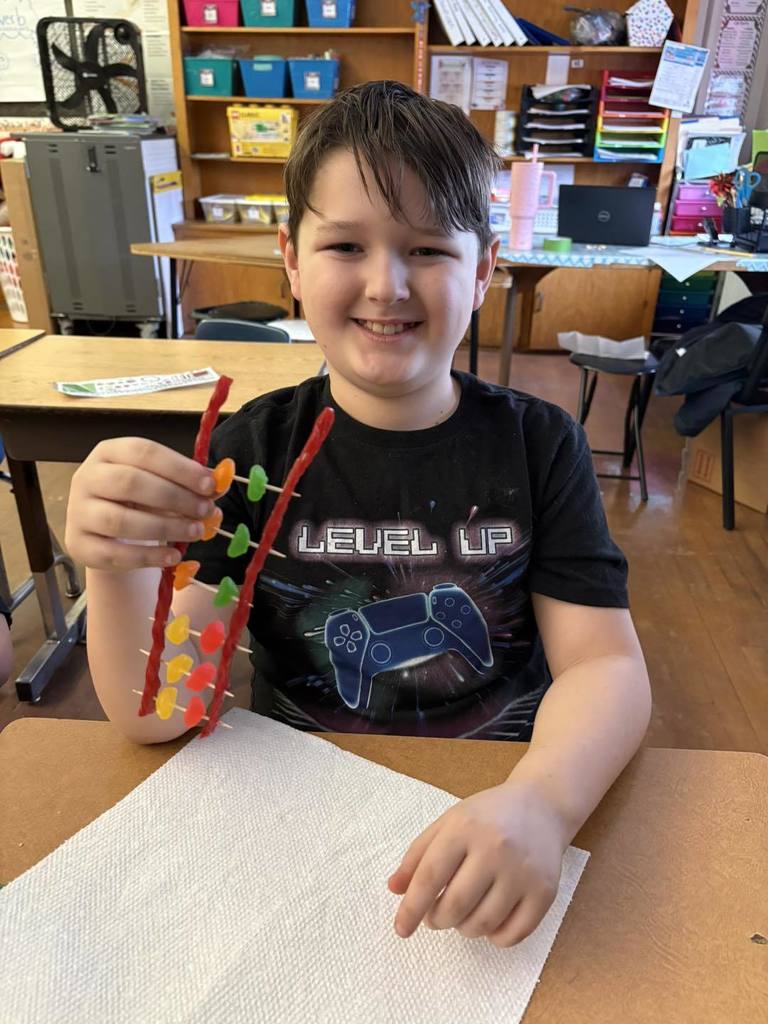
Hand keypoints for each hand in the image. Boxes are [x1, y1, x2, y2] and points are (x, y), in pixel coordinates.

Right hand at [65, 437, 216, 571]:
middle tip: (205, 510)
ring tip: (196, 532)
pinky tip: (174, 556)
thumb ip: (188, 484)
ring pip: (120, 520)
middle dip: (174, 497)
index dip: (179, 468)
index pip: (144, 452)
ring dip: (165, 526)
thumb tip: (220, 485)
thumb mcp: (161, 484)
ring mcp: (79, 513)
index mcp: (109, 452)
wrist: (105, 532)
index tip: (210, 486)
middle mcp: (87, 478)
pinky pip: (115, 553)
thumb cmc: (138, 500)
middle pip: (130, 483)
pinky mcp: (80, 545)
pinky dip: (149, 556)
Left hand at [388, 780, 566, 946]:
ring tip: (463, 912)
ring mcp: (523, 871)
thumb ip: (418, 854)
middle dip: (437, 920)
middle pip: (455, 906)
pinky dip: (494, 937)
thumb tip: (394, 890)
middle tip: (436, 915)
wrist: (542, 806)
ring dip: (464, 928)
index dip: (411, 908)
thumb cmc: (488, 816)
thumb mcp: (449, 822)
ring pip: (482, 924)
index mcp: (465, 827)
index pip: (430, 877)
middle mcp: (495, 848)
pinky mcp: (544, 892)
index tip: (401, 928)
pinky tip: (490, 920)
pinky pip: (512, 935)